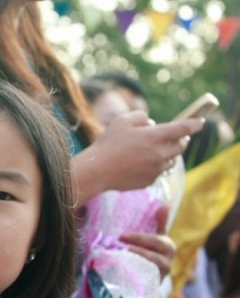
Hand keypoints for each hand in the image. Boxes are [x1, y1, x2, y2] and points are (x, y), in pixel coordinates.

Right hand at [72, 111, 202, 204]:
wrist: (97, 171)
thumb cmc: (108, 144)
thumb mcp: (122, 121)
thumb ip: (141, 117)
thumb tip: (151, 123)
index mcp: (155, 136)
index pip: (183, 128)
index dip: (195, 123)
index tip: (200, 122)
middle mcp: (160, 153)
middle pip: (181, 146)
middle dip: (181, 140)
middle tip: (174, 138)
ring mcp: (156, 169)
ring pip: (170, 160)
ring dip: (166, 154)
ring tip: (151, 152)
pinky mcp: (150, 181)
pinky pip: (158, 172)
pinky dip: (153, 166)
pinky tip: (138, 164)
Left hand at [119, 205, 175, 278]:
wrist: (154, 276)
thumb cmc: (154, 252)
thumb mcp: (158, 237)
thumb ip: (160, 222)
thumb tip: (166, 204)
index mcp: (168, 247)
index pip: (156, 241)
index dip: (140, 238)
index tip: (123, 236)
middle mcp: (167, 262)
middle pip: (153, 256)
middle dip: (136, 250)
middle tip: (118, 245)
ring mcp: (160, 275)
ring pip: (150, 269)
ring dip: (134, 262)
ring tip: (120, 256)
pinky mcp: (152, 285)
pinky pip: (144, 281)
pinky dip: (133, 275)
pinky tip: (120, 270)